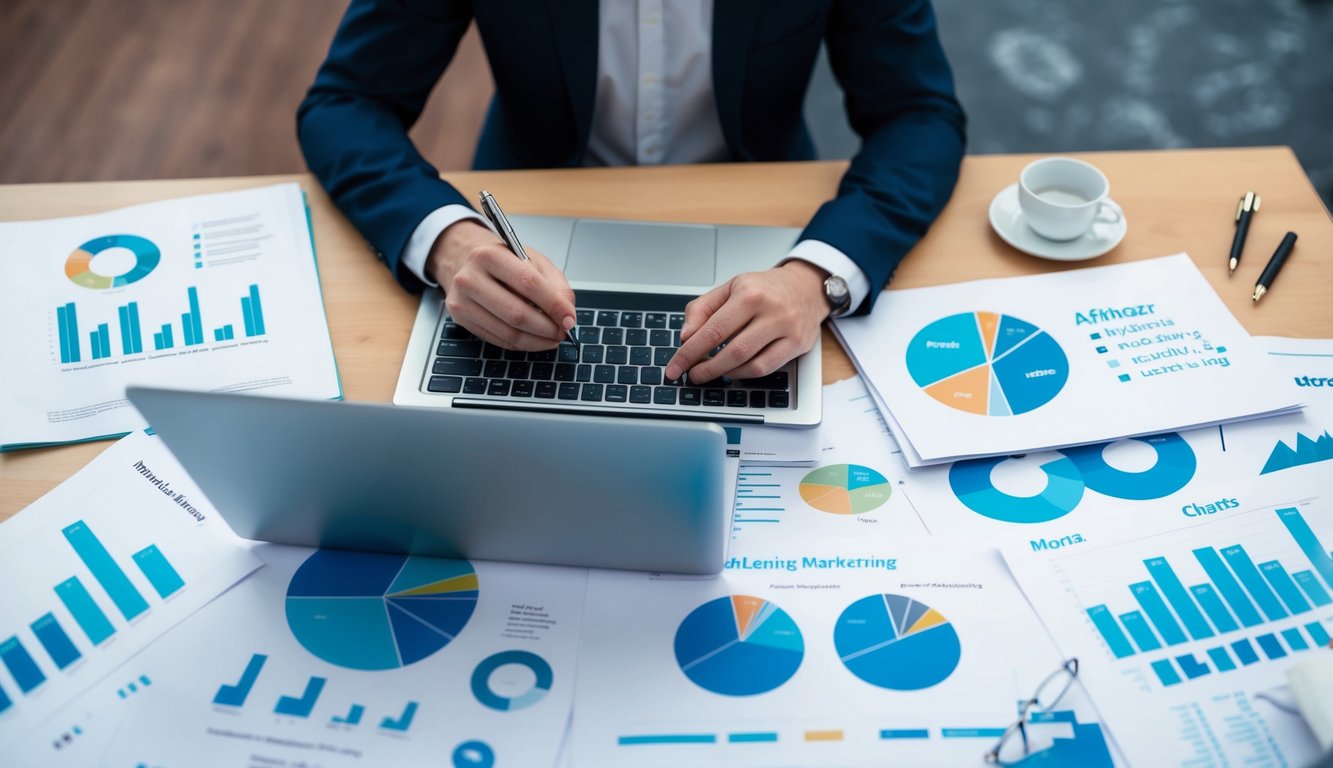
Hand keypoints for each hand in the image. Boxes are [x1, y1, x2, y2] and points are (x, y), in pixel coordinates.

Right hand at [427, 219, 575, 349]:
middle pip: (516, 313)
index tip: (569, 319)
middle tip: (562, 332)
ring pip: (508, 332)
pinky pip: (498, 340)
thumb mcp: (533, 261)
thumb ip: (555, 284)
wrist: (465, 261)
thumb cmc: (503, 261)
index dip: (553, 305)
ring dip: (537, 341)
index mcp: (490, 255)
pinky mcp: (460, 319)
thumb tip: (567, 314)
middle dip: (546, 328)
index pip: (528, 283)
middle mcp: (470, 278)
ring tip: (552, 338)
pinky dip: (522, 344)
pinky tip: (534, 339)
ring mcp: (462, 301)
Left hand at [665, 261, 828, 382]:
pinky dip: (744, 374)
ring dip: (724, 373)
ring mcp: (787, 329)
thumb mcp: (730, 288)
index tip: (675, 367)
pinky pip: (766, 368)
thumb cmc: (765, 288)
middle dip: (706, 368)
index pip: (712, 330)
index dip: (689, 352)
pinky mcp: (798, 343)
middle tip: (691, 375)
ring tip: (709, 372)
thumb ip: (703, 308)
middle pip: (732, 350)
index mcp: (749, 293)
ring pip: (749, 363)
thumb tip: (686, 336)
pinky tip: (732, 370)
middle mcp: (771, 310)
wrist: (806, 286)